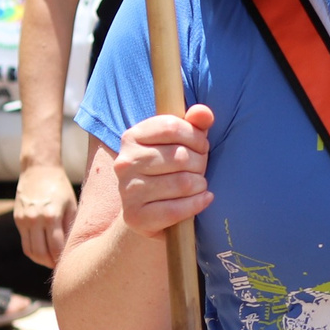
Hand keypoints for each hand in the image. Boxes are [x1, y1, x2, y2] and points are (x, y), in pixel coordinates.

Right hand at [15, 161, 78, 267]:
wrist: (39, 169)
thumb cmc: (60, 187)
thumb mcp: (71, 205)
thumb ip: (71, 227)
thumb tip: (74, 249)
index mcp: (51, 216)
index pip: (56, 248)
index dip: (62, 260)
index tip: (70, 264)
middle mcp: (35, 219)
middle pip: (41, 253)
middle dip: (51, 264)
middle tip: (61, 268)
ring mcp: (23, 220)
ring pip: (30, 251)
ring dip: (40, 261)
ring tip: (51, 263)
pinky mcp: (17, 220)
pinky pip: (24, 243)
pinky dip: (33, 251)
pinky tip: (43, 253)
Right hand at [113, 105, 212, 237]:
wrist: (149, 212)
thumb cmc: (170, 170)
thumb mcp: (182, 143)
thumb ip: (194, 125)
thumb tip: (203, 113)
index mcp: (132, 137)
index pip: (171, 126)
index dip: (196, 136)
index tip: (201, 146)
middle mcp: (125, 162)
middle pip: (180, 156)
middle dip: (200, 163)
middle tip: (200, 169)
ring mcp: (128, 190)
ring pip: (183, 183)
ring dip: (200, 184)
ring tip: (198, 185)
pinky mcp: (135, 217)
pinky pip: (177, 209)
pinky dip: (197, 204)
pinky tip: (204, 199)